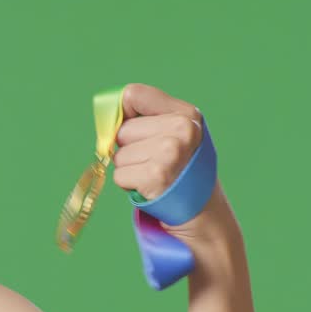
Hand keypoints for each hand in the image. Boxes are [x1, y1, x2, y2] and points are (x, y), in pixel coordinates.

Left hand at [111, 83, 235, 248]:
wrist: (204, 216)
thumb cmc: (182, 174)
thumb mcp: (174, 136)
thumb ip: (145, 119)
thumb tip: (106, 117)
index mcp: (187, 113)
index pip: (132, 95)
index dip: (122, 114)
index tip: (132, 132)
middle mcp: (182, 128)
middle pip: (122, 130)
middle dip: (129, 149)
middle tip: (155, 163)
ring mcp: (170, 151)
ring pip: (118, 155)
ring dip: (130, 170)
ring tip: (156, 177)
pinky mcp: (157, 175)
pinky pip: (119, 175)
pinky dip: (129, 185)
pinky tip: (152, 189)